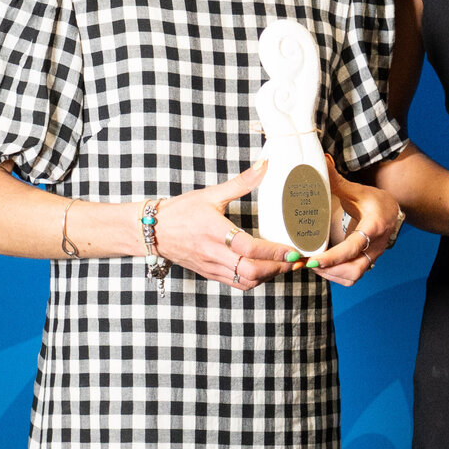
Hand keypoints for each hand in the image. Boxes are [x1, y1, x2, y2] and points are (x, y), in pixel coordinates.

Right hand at [156, 162, 293, 288]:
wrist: (152, 231)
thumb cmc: (181, 211)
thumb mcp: (211, 194)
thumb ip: (241, 182)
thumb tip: (265, 164)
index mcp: (214, 231)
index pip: (248, 247)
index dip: (273, 251)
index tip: (293, 249)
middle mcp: (213, 253)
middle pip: (250, 271)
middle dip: (277, 268)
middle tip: (295, 259)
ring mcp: (211, 266)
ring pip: (245, 281)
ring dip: (268, 275)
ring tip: (285, 264)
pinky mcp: (210, 274)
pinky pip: (236, 284)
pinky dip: (255, 280)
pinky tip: (265, 270)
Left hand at [317, 158, 403, 286]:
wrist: (391, 212)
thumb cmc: (373, 201)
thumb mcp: (357, 190)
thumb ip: (337, 181)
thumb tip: (321, 160)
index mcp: (374, 226)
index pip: (354, 247)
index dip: (333, 257)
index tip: (313, 260)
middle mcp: (375, 246)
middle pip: (354, 269)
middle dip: (329, 270)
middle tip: (307, 263)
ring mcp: (372, 257)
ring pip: (353, 276)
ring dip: (331, 274)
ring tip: (312, 264)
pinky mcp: (367, 262)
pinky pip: (352, 277)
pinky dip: (335, 276)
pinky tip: (322, 267)